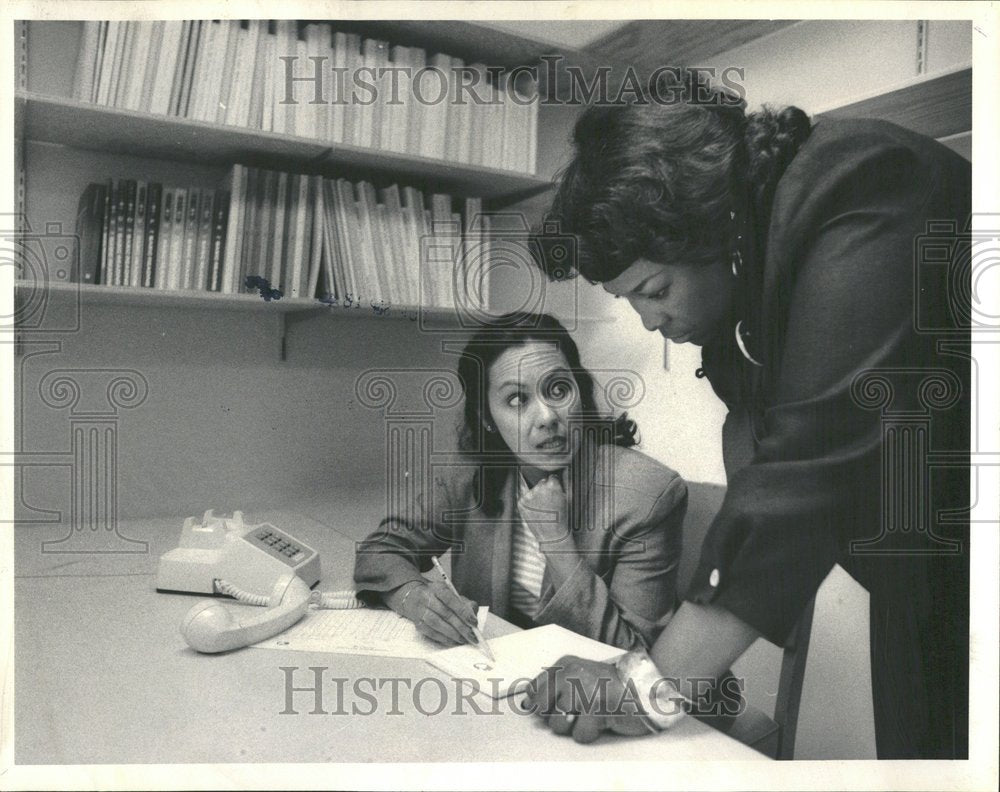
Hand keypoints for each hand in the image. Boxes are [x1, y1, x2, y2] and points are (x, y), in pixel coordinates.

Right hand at [387, 581, 479, 646]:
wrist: (413, 597)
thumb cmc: (437, 597)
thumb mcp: (450, 593)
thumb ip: (464, 603)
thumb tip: (473, 616)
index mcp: (438, 588)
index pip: (451, 599)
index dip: (463, 611)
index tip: (473, 622)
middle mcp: (427, 598)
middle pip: (445, 613)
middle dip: (460, 626)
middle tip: (472, 636)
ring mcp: (420, 611)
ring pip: (437, 624)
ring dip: (452, 634)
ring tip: (463, 639)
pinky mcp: (417, 623)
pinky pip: (431, 632)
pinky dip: (443, 638)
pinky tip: (452, 641)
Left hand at [518, 475, 569, 544]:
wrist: (552, 535)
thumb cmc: (562, 518)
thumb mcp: (568, 499)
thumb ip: (563, 486)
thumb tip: (557, 478)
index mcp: (552, 485)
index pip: (551, 478)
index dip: (554, 486)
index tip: (555, 493)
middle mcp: (539, 488)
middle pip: (541, 483)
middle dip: (545, 490)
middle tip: (549, 503)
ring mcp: (529, 495)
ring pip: (533, 491)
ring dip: (536, 497)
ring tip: (543, 509)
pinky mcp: (521, 503)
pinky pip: (525, 499)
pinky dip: (529, 504)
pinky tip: (536, 511)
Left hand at [521, 655, 650, 743]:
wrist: (646, 688)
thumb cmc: (611, 685)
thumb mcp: (580, 674)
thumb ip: (554, 684)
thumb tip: (527, 702)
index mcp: (565, 664)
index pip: (534, 690)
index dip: (541, 705)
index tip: (558, 706)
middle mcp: (571, 673)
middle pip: (542, 710)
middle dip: (557, 717)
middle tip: (578, 711)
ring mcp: (583, 690)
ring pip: (558, 725)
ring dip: (574, 727)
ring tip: (592, 714)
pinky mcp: (597, 708)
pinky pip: (579, 735)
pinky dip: (590, 733)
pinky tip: (602, 721)